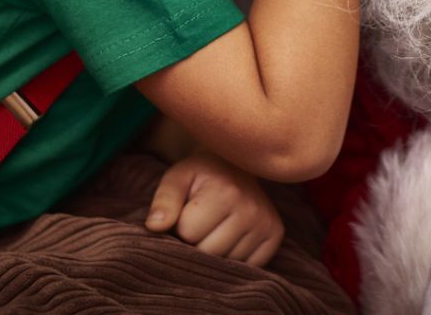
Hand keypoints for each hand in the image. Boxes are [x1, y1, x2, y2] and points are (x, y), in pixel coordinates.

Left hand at [145, 150, 284, 265]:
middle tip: (202, 220)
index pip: (189, 232)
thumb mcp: (177, 178)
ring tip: (216, 226)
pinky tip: (231, 235)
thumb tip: (154, 226)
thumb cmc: (201, 175)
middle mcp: (252, 208)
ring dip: (215, 251)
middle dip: (197, 241)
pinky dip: (234, 257)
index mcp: (227, 191)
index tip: (188, 210)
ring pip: (227, 262)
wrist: (235, 165)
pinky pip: (247, 266)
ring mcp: (267, 223)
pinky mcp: (276, 235)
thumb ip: (164, 201)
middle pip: (209, 252)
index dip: (181, 225)